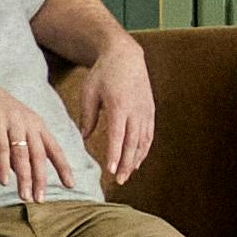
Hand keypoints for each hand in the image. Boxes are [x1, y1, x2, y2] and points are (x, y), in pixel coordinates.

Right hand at [0, 74, 78, 205]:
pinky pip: (1, 147)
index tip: (71, 185)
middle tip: (40, 200)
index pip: (54, 149)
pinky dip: (3, 165)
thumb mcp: (8, 131)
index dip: (63, 167)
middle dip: (41, 180)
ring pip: (22, 154)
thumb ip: (17, 151)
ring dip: (24, 178)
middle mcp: (28, 122)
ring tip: (25, 197)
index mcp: (36, 124)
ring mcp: (12, 121)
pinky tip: (4, 181)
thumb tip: (22, 175)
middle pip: (39, 155)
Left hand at [75, 36, 157, 181]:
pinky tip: (137, 161)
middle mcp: (136, 111)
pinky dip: (144, 150)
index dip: (114, 154)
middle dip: (125, 163)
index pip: (117, 135)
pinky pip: (149, 135)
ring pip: (143, 141)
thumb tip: (85, 138)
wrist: (126, 56)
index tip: (110, 170)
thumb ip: (88, 116)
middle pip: (132, 143)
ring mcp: (146, 111)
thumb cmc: (104, 73)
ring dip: (135, 160)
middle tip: (118, 181)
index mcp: (119, 106)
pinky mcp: (150, 111)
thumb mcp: (89, 91)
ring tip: (127, 175)